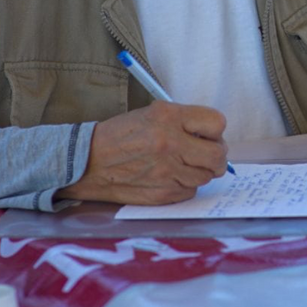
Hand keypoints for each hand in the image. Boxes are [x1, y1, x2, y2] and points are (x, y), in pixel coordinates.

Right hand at [57, 101, 228, 205]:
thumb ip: (184, 120)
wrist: (87, 161)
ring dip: (200, 171)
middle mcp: (170, 143)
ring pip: (206, 176)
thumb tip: (212, 136)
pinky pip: (190, 191)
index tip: (209, 135)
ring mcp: (166, 171)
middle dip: (217, 156)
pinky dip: (185, 185)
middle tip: (207, 155)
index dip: (215, 131)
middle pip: (218, 155)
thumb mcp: (152, 113)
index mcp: (169, 117)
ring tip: (183, 165)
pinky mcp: (162, 194)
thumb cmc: (121, 135)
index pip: (217, 123)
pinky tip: (170, 177)